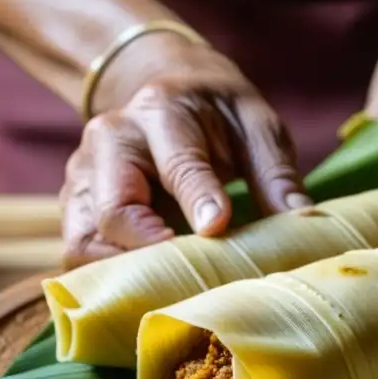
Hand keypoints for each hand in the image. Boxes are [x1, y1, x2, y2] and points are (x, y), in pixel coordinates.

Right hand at [60, 39, 308, 268]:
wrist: (167, 87)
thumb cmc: (219, 112)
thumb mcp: (257, 125)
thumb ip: (275, 171)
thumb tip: (301, 221)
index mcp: (161, 111)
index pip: (178, 162)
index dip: (197, 198)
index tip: (218, 227)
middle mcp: (110, 140)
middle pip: (112, 210)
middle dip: (149, 250)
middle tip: (193, 275)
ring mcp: (84, 176)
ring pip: (82, 242)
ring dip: (120, 275)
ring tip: (170, 291)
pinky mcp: (75, 207)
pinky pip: (79, 253)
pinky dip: (107, 280)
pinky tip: (148, 291)